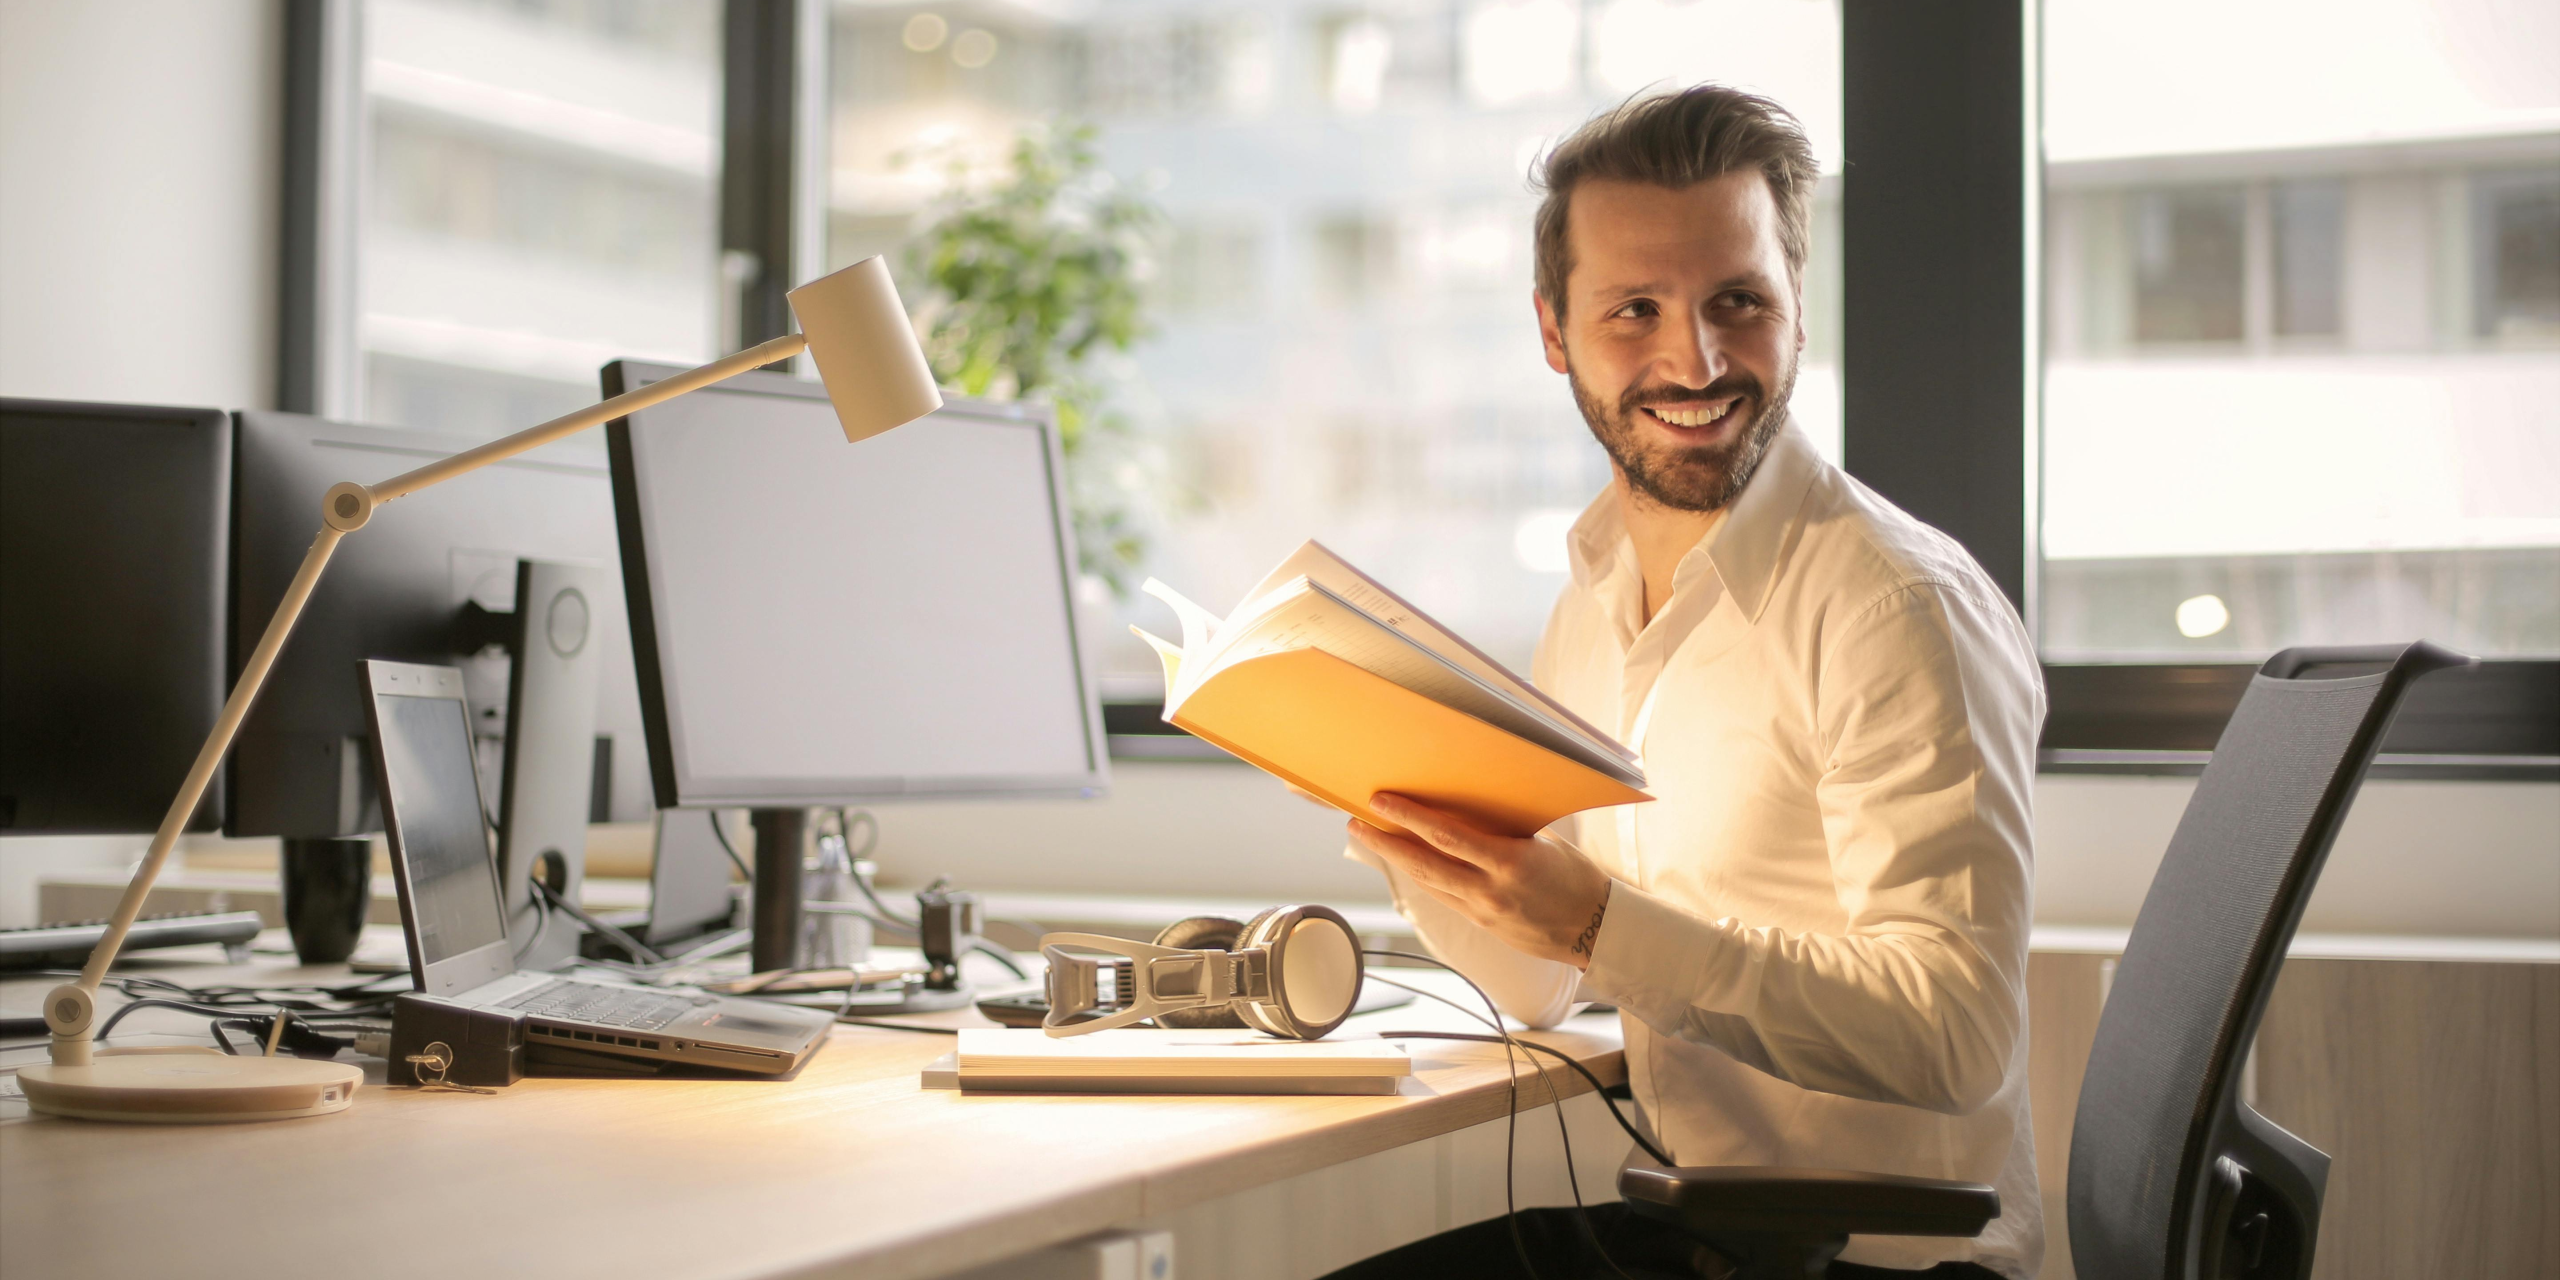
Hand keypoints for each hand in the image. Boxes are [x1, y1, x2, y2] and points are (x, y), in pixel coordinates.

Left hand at [1349, 793, 1613, 969]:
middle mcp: (1490, 890)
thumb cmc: (1577, 878)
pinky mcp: (1481, 925)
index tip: (1382, 801)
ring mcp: (1483, 912)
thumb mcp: (1545, 842)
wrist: (1596, 930)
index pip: (1446, 836)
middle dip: (1385, 843)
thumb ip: (1505, 828)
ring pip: (1427, 883)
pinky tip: (1406, 861)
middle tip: (1356, 823)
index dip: (1408, 817)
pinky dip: (1422, 876)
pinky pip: (1443, 896)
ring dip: (1395, 860)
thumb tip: (1469, 804)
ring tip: (1372, 837)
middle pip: (1423, 864)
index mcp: (1510, 863)